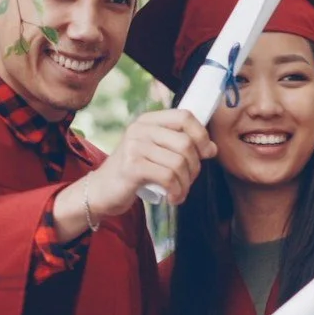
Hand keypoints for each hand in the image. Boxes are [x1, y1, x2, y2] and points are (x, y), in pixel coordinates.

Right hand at [55, 110, 218, 236]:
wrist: (101, 191)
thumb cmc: (134, 173)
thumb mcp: (156, 153)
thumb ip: (180, 147)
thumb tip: (212, 148)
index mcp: (148, 121)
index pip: (185, 116)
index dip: (202, 135)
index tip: (206, 154)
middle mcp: (140, 129)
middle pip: (186, 143)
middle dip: (195, 167)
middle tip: (188, 181)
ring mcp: (134, 146)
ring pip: (179, 162)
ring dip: (186, 184)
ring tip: (180, 193)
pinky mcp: (131, 166)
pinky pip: (168, 177)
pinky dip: (177, 191)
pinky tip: (173, 198)